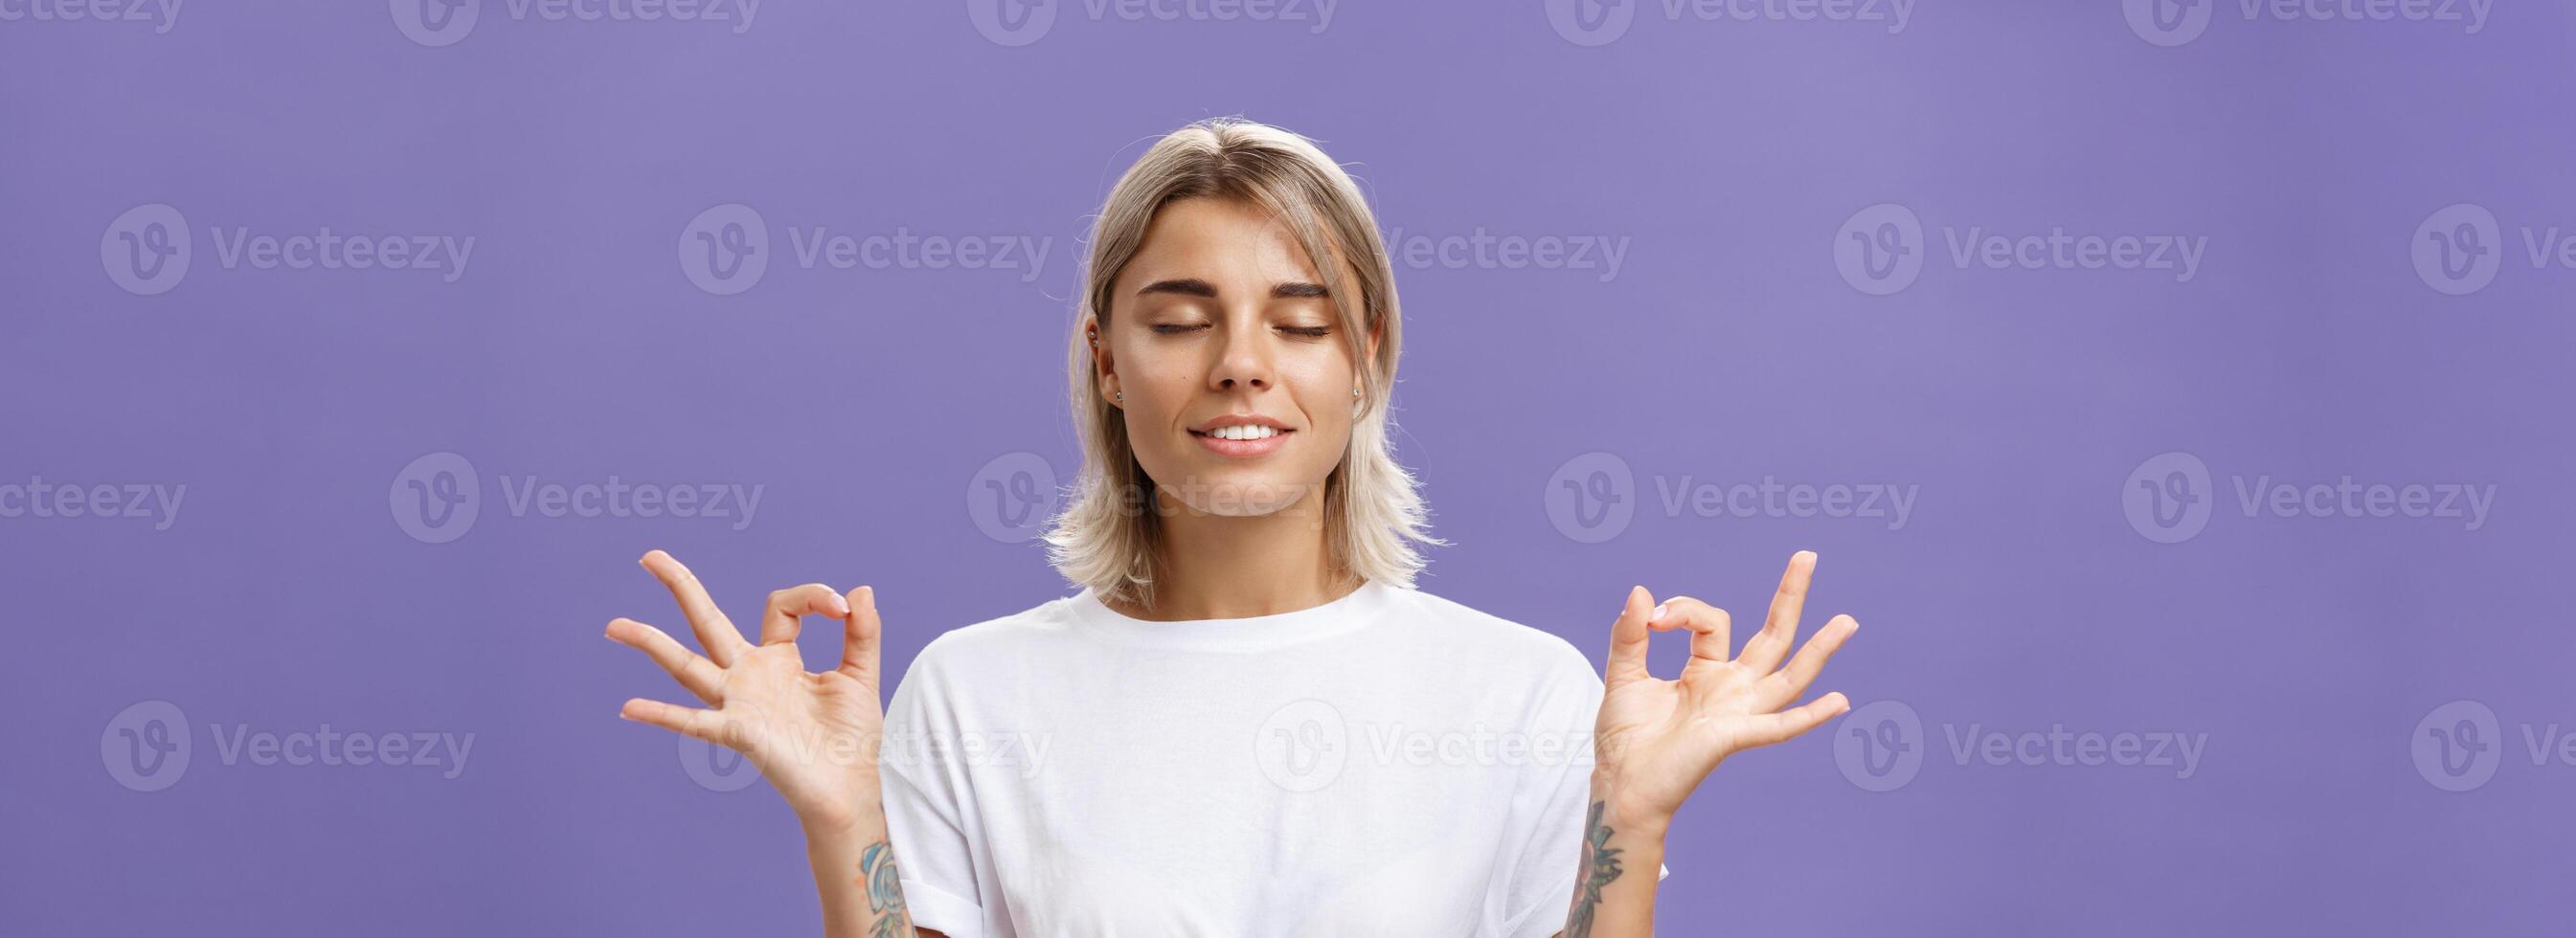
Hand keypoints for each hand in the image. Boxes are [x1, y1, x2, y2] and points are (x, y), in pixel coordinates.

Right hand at [606, 549, 888, 833]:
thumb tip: (860, 590)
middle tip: (650, 556)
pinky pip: (695, 722)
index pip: (781, 607)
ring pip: (687, 666)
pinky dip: (662, 715)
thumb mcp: (861, 675)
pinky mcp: (739, 732)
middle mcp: (750, 676)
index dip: (812, 597)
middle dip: (681, 588)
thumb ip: (862, 633)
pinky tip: (629, 706)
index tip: (843, 609)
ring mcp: (738, 703)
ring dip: (651, 644)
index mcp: (779, 659)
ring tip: (613, 625)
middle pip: (707, 622)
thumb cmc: (851, 738)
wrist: (850, 789)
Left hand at [1591, 550, 1857, 827]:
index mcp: (1706, 671)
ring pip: (1789, 676)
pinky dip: (1809, 716)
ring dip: (1819, 649)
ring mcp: (1738, 713)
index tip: (1653, 618)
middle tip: (1808, 556)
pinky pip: (1778, 727)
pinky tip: (1840, 702)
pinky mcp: (1734, 737)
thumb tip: (1641, 591)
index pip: (1712, 621)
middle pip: (1772, 637)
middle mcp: (1731, 689)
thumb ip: (1631, 635)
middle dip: (1790, 596)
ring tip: (1847, 621)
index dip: (1685, 609)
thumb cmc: (1625, 737)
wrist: (1620, 784)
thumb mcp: (1623, 675)